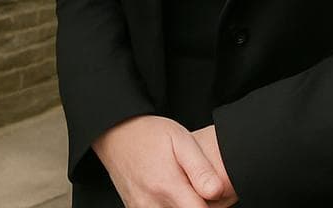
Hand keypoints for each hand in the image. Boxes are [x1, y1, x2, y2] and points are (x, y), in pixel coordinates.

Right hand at [91, 115, 236, 206]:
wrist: (115, 133)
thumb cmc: (149, 134)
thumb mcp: (181, 140)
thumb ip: (200, 168)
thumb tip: (217, 192)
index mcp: (167, 185)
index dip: (212, 205)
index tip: (210, 192)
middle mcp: (152, 203)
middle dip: (196, 205)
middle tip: (194, 188)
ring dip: (181, 206)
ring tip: (181, 189)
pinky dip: (168, 207)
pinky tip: (169, 194)